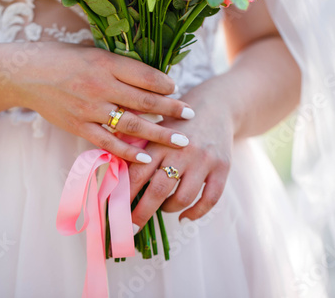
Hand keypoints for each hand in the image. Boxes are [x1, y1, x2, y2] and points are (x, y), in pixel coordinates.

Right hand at [11, 42, 195, 162]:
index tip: (177, 90)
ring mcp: (89, 109)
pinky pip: (108, 143)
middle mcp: (100, 85)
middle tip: (191, 115)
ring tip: (181, 141)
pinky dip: (128, 151)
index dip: (166, 84)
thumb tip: (151, 81)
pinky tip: (146, 157)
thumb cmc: (61, 59)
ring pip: (132, 125)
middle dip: (172, 109)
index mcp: (106, 62)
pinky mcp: (78, 126)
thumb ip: (119, 67)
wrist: (25, 73)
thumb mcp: (92, 53)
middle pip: (145, 101)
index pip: (146, 75)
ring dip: (159, 134)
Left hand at [128, 81, 233, 227]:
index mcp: (160, 142)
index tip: (115, 212)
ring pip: (183, 198)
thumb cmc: (178, 122)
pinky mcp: (222, 167)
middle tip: (132, 228)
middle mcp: (182, 151)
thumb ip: (137, 146)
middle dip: (142, 213)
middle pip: (158, 190)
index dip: (125, 196)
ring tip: (163, 209)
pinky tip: (185, 216)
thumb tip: (112, 172)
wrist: (217, 106)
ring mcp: (204, 160)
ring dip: (169, 209)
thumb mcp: (156, 127)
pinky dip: (196, 213)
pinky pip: (210, 199)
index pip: (138, 174)